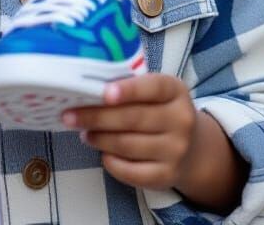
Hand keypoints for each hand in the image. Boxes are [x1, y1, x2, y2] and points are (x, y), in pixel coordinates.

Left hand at [62, 73, 199, 190]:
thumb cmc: (160, 111)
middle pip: (133, 118)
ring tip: (84, 133)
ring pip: (128, 145)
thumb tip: (89, 90)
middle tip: (70, 115)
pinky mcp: (167, 176)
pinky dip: (112, 163)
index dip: (128, 90)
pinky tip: (102, 154)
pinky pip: (132, 172)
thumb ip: (130, 87)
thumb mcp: (154, 92)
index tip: (104, 93)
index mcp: (175, 91)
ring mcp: (176, 150)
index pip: (153, 87)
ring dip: (100, 139)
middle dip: (97, 117)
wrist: (192, 148)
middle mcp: (181, 120)